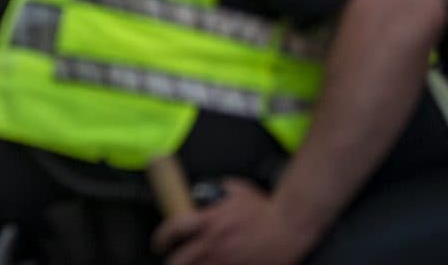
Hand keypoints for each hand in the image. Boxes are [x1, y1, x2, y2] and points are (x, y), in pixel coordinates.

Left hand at [153, 180, 315, 264]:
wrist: (289, 226)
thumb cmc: (265, 207)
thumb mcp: (235, 189)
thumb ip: (216, 191)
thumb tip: (204, 193)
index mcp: (209, 221)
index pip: (173, 230)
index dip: (160, 238)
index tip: (159, 243)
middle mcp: (213, 244)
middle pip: (179, 261)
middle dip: (171, 262)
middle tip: (171, 260)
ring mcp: (226, 261)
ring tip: (192, 264)